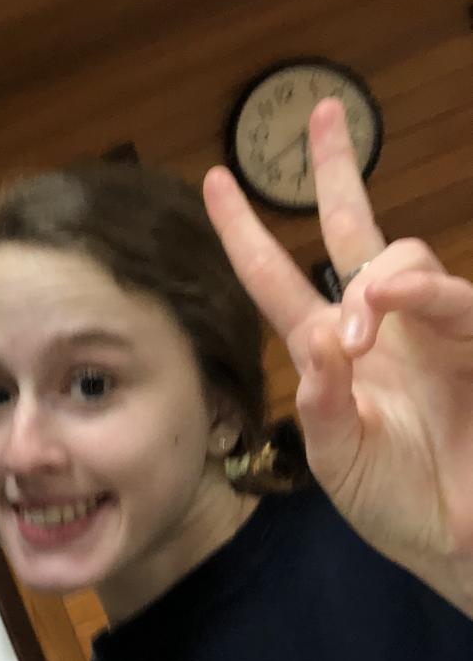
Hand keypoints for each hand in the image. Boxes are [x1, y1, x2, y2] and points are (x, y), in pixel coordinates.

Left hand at [203, 98, 472, 615]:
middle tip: (321, 116)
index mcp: (334, 353)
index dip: (248, 234)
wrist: (455, 543)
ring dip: (378, 283)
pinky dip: (426, 299)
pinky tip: (394, 305)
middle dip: (338, 175)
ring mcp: (434, 334)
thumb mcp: (337, 460)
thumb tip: (317, 336)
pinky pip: (461, 307)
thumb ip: (322, 404)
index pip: (281, 282)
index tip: (213, 182)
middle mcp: (382, 331)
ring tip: (358, 324)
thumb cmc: (395, 502)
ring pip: (407, 263)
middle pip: (358, 236)